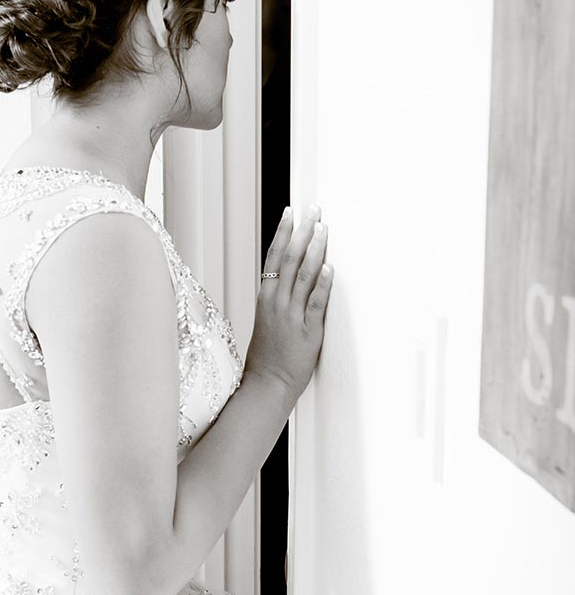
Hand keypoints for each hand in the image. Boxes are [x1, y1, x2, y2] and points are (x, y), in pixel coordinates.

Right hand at [244, 204, 332, 403]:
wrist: (267, 385)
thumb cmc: (267, 357)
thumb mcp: (266, 322)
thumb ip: (276, 299)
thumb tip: (289, 279)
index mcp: (265, 298)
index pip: (273, 257)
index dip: (282, 233)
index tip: (290, 212)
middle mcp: (276, 303)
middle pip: (289, 259)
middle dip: (303, 231)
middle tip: (314, 209)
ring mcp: (291, 316)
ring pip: (303, 275)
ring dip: (315, 249)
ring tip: (324, 228)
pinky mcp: (307, 332)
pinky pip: (315, 303)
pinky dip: (322, 283)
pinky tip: (329, 266)